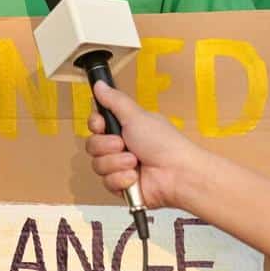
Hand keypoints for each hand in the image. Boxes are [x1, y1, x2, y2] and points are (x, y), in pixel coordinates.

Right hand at [85, 81, 204, 208]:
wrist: (177, 174)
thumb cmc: (164, 143)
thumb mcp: (136, 116)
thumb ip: (115, 101)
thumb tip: (100, 84)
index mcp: (125, 128)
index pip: (96, 125)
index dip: (96, 125)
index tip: (102, 125)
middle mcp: (121, 147)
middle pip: (92, 145)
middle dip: (106, 145)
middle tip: (124, 144)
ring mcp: (120, 167)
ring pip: (97, 165)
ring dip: (116, 162)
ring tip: (134, 162)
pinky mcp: (122, 186)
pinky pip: (107, 182)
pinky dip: (121, 179)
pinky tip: (135, 176)